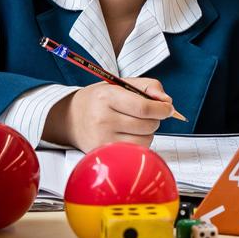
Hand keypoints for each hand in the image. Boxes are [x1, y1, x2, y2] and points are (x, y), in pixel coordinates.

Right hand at [42, 77, 175, 151]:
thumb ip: (149, 86)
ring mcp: (102, 139)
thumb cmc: (100, 100)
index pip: (144, 108)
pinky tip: (129, 135)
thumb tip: (167, 102)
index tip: (167, 108)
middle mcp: (103, 119)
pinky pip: (136, 152)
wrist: (71, 118)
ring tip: (134, 124)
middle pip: (148, 125)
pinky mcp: (104, 154)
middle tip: (145, 114)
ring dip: (148, 132)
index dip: (162, 109)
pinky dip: (139, 143)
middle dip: (155, 119)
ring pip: (145, 140)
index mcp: (107, 97)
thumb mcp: (121, 84)